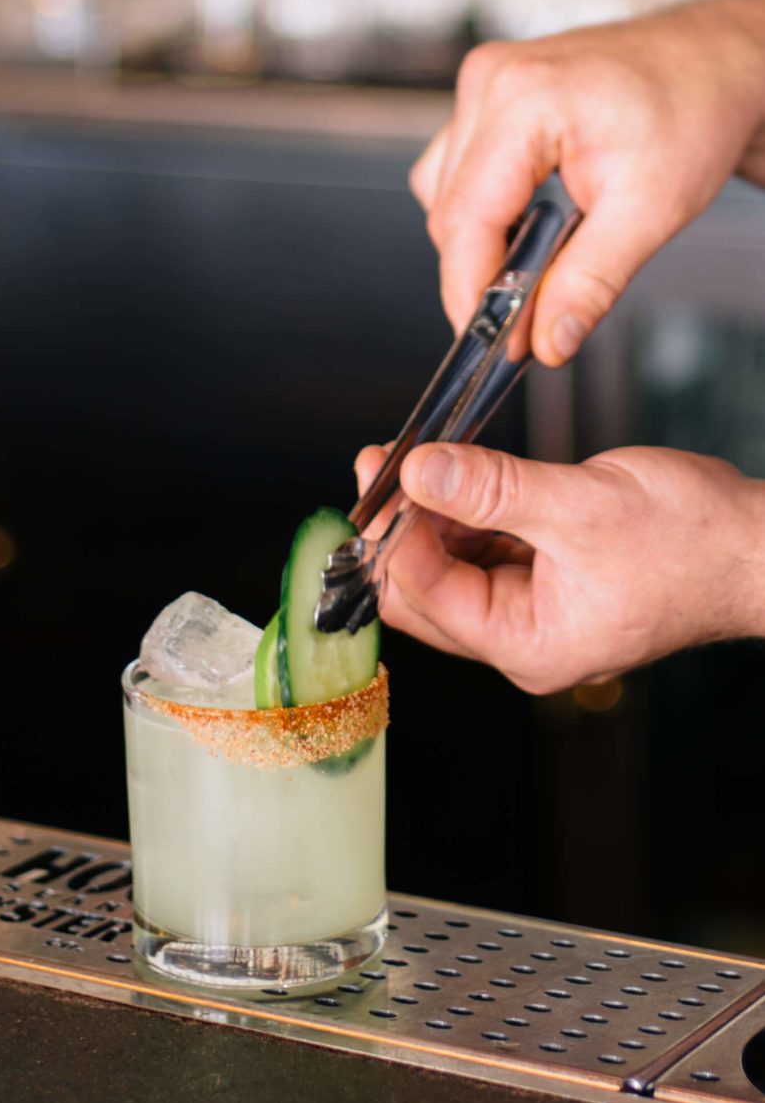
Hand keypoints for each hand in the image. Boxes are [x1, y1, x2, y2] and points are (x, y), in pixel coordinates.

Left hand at [354, 440, 764, 693]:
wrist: (759, 545)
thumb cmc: (696, 543)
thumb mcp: (583, 505)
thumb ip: (493, 489)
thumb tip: (420, 471)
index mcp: (529, 644)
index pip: (428, 597)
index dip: (392, 537)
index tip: (375, 479)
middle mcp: (523, 637)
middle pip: (425, 590)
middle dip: (398, 526)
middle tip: (379, 464)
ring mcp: (533, 608)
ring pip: (450, 564)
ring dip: (428, 513)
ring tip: (410, 457)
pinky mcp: (545, 578)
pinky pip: (483, 547)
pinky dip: (463, 510)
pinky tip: (452, 472)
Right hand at [413, 0, 764, 364]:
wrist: (717, 63)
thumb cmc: (695, 110)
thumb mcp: (650, 209)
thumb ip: (591, 281)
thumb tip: (547, 341)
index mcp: (522, 100)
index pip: (465, 218)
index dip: (471, 290)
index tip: (494, 341)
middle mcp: (491, 83)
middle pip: (449, 211)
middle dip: (481, 272)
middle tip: (529, 317)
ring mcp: (487, 83)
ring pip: (443, 193)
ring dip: (479, 239)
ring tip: (537, 257)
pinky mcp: (491, 95)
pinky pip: (456, 168)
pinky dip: (483, 207)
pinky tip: (527, 216)